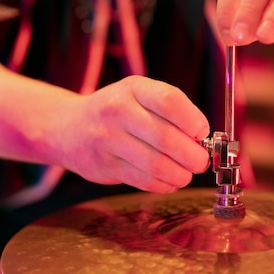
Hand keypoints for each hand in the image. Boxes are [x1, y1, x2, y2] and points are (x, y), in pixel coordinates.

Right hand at [55, 76, 210, 193]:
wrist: (69, 128)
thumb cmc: (115, 112)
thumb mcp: (138, 96)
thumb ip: (170, 111)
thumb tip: (204, 140)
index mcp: (133, 88)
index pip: (170, 101)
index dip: (194, 121)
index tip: (202, 134)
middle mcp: (117, 111)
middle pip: (167, 138)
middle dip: (193, 156)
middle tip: (200, 161)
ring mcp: (108, 139)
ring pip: (157, 164)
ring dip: (181, 175)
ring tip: (186, 174)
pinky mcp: (105, 165)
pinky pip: (144, 181)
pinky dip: (164, 185)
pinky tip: (169, 181)